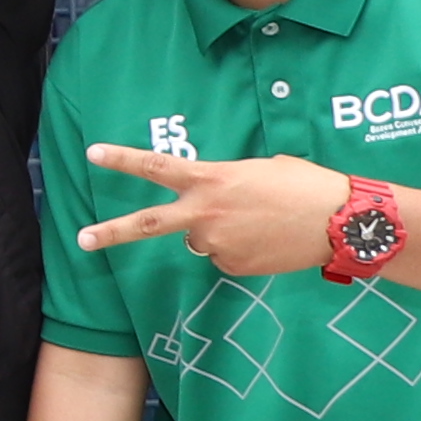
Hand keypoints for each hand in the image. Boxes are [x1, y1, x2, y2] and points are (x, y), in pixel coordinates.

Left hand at [76, 140, 349, 279]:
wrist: (339, 221)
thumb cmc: (303, 184)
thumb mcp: (259, 168)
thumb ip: (225, 181)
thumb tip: (216, 198)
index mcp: (211, 179)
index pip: (156, 166)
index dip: (122, 159)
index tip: (92, 154)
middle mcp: (205, 213)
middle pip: (148, 224)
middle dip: (111, 233)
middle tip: (82, 239)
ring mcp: (217, 243)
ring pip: (201, 239)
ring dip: (218, 231)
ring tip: (258, 221)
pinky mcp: (233, 267)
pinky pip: (225, 257)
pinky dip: (239, 249)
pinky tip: (266, 239)